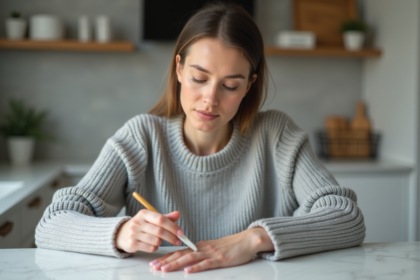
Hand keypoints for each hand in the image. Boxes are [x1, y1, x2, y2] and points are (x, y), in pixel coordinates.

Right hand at [115, 209, 183, 252]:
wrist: (122, 233)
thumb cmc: (142, 225)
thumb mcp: (152, 219)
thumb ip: (166, 217)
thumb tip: (178, 214)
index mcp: (144, 213)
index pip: (161, 219)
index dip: (173, 226)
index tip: (181, 233)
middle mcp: (137, 222)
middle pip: (160, 231)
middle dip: (171, 237)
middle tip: (178, 241)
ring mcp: (134, 234)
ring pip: (156, 241)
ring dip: (161, 242)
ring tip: (159, 240)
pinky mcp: (132, 244)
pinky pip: (150, 248)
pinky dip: (155, 247)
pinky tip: (152, 244)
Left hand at [149, 227, 273, 272]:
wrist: (247, 240)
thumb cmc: (231, 246)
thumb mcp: (213, 248)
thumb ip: (202, 253)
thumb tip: (189, 259)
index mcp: (200, 246)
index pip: (180, 251)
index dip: (167, 257)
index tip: (155, 262)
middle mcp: (203, 248)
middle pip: (181, 254)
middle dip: (166, 261)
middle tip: (154, 267)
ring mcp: (211, 253)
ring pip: (190, 258)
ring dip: (176, 264)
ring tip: (164, 270)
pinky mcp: (220, 260)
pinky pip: (206, 264)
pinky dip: (196, 267)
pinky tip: (188, 271)